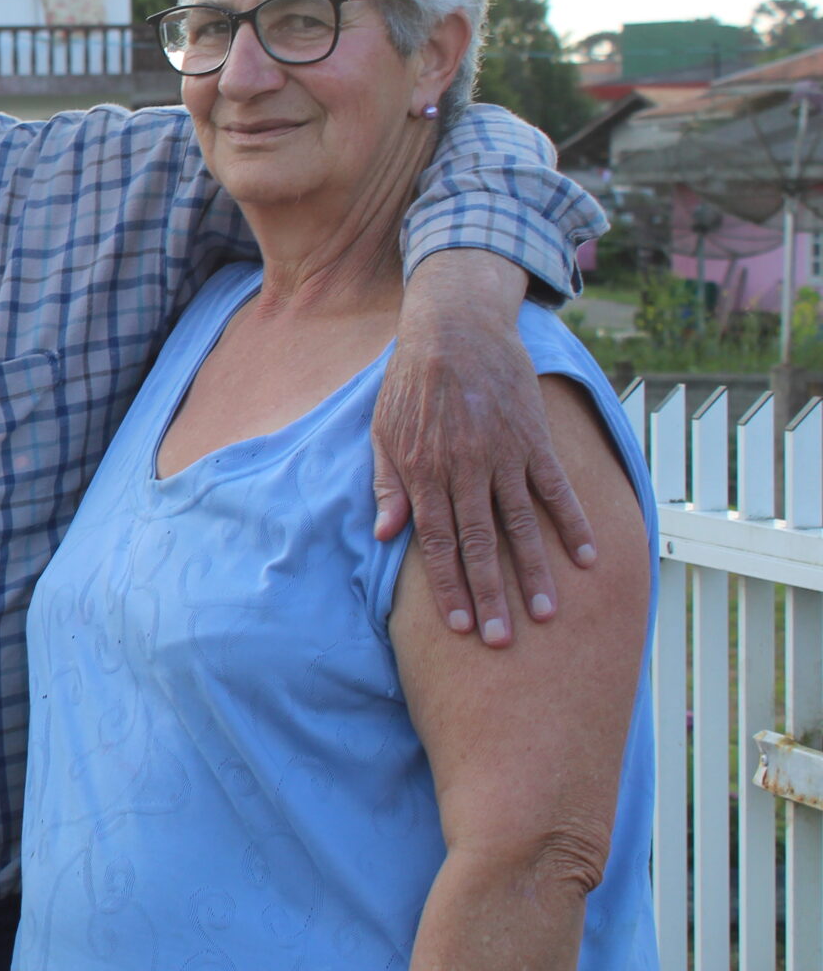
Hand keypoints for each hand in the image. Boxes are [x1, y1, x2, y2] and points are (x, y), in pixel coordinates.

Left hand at [373, 251, 596, 647]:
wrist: (454, 328)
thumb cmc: (410, 383)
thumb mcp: (384, 431)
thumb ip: (388, 484)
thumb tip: (384, 533)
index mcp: (425, 473)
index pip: (436, 543)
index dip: (449, 587)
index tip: (459, 626)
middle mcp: (465, 470)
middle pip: (478, 545)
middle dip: (489, 596)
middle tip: (500, 642)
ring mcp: (503, 456)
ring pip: (521, 525)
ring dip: (533, 572)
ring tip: (544, 614)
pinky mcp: (534, 440)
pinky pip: (557, 489)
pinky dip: (573, 523)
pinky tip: (587, 558)